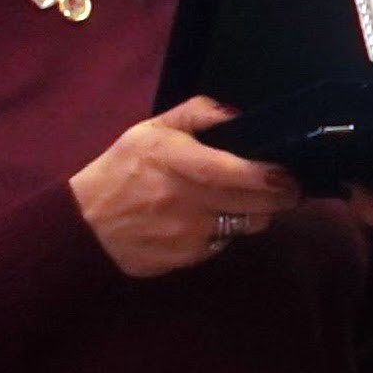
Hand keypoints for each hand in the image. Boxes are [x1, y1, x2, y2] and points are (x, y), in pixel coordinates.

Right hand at [70, 97, 297, 275]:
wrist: (85, 224)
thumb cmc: (120, 170)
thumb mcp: (151, 130)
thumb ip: (197, 114)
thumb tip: (238, 115)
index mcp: (179, 162)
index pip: (245, 174)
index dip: (275, 177)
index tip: (288, 173)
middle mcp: (188, 200)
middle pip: (259, 205)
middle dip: (280, 197)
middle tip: (285, 188)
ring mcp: (189, 234)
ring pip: (247, 226)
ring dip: (253, 214)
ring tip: (243, 201)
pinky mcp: (188, 258)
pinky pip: (223, 243)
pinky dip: (224, 232)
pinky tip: (208, 220)